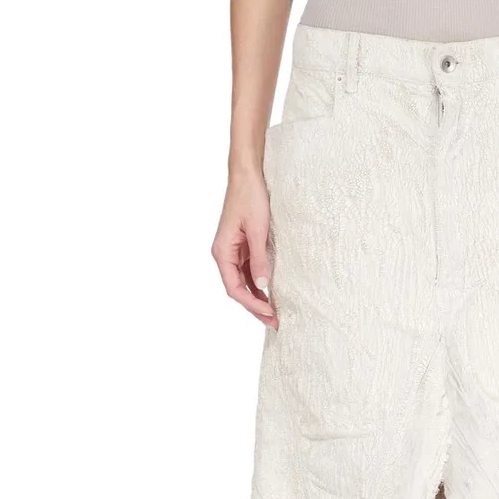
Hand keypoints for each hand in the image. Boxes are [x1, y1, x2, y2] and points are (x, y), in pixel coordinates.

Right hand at [212, 168, 277, 327]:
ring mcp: (232, 252)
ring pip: (243, 283)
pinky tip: (271, 295)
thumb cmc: (250, 197)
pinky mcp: (242, 248)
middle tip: (275, 323)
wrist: (247, 175)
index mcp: (222, 252)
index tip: (270, 313)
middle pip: (238, 289)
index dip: (251, 304)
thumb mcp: (258, 230)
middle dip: (255, 308)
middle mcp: (224, 254)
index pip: (234, 288)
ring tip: (275, 314)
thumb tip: (262, 286)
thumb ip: (259, 259)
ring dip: (257, 299)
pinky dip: (258, 286)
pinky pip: (248, 273)